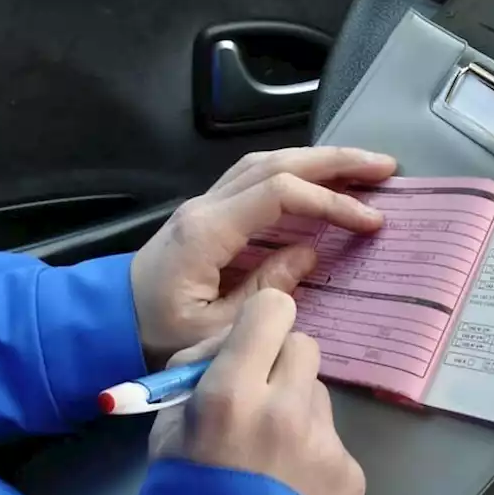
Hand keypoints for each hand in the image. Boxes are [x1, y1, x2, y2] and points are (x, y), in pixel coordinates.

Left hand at [131, 146, 395, 365]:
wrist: (108, 321)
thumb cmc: (157, 333)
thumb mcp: (214, 330)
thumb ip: (265, 291)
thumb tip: (309, 254)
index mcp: (207, 231)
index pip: (280, 194)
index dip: (330, 202)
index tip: (369, 222)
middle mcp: (207, 205)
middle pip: (277, 163)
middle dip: (335, 162)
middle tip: (385, 167)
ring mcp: (206, 204)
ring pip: (267, 163)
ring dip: (318, 161)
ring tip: (363, 169)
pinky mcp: (209, 213)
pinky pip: (257, 178)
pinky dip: (296, 173)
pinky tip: (323, 181)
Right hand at [149, 289, 365, 494]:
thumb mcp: (167, 433)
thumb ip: (195, 382)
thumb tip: (218, 353)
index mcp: (231, 392)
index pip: (273, 309)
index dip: (263, 322)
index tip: (253, 342)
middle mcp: (285, 407)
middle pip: (302, 344)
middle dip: (280, 362)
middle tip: (261, 394)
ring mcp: (323, 439)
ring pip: (318, 393)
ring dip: (297, 407)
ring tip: (271, 451)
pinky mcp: (348, 469)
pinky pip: (331, 439)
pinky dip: (313, 452)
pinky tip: (291, 483)